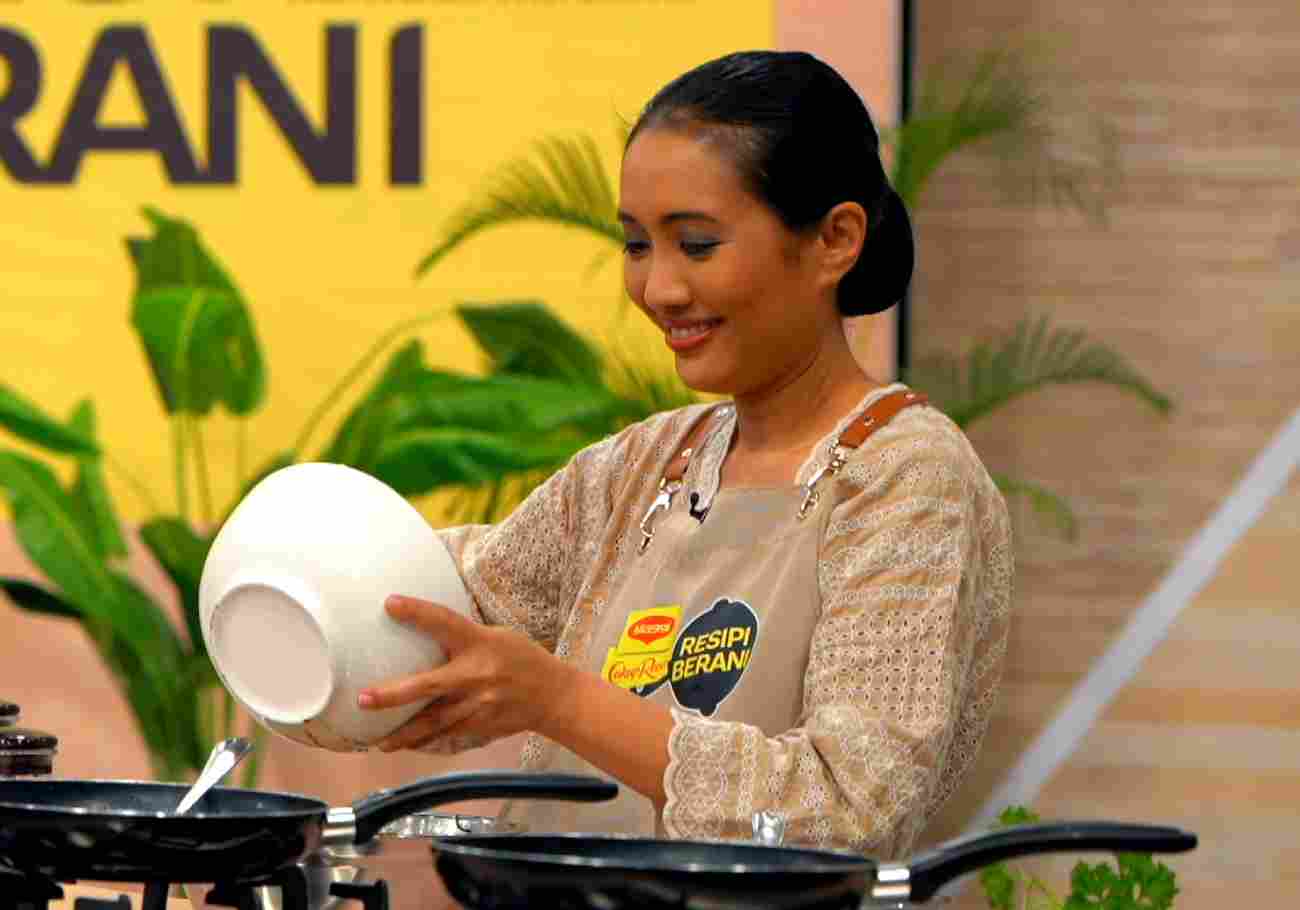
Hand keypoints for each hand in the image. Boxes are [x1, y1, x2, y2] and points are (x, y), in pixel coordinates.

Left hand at [358, 594, 571, 751]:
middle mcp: (475, 675)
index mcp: (480, 643)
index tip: (389, 603)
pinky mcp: (479, 726)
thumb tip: (427, 632)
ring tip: (378, 741)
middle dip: (393, 695)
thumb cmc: (522, 660)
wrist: (554, 697)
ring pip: (432, 722)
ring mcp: (477, 705)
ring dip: (403, 733)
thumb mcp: (497, 637)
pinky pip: (445, 736)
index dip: (417, 612)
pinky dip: (424, 742)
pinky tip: (405, 746)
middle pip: (428, 686)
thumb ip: (464, 638)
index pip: (444, 622)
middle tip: (364, 699)